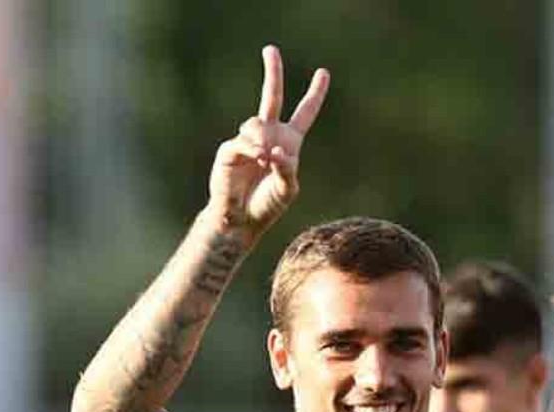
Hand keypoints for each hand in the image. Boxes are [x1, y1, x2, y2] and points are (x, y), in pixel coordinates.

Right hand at [207, 45, 329, 236]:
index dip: (314, 94)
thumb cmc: (268, 205)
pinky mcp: (230, 149)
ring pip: (257, 123)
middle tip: (270, 49)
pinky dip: (253, 150)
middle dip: (272, 72)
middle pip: (272, 97)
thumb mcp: (288, 189)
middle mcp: (269, 136)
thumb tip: (275, 150)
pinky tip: (258, 159)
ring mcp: (248, 140)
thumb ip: (288, 169)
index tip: (323, 73)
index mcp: (289, 142)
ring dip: (264, 140)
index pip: (305, 113)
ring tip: (264, 160)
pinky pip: (244, 142)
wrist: (241, 219)